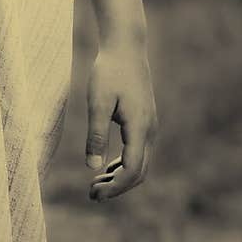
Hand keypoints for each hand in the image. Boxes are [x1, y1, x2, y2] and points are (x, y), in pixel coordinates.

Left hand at [85, 42, 157, 200]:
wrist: (126, 47)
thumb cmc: (109, 71)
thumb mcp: (97, 102)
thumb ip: (96, 135)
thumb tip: (92, 168)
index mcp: (139, 128)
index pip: (131, 170)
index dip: (114, 187)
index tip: (93, 194)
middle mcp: (150, 130)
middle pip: (139, 172)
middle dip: (117, 187)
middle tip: (92, 195)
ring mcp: (150, 126)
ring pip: (141, 164)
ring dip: (120, 178)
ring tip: (96, 185)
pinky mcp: (145, 121)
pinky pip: (139, 152)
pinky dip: (124, 165)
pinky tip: (107, 167)